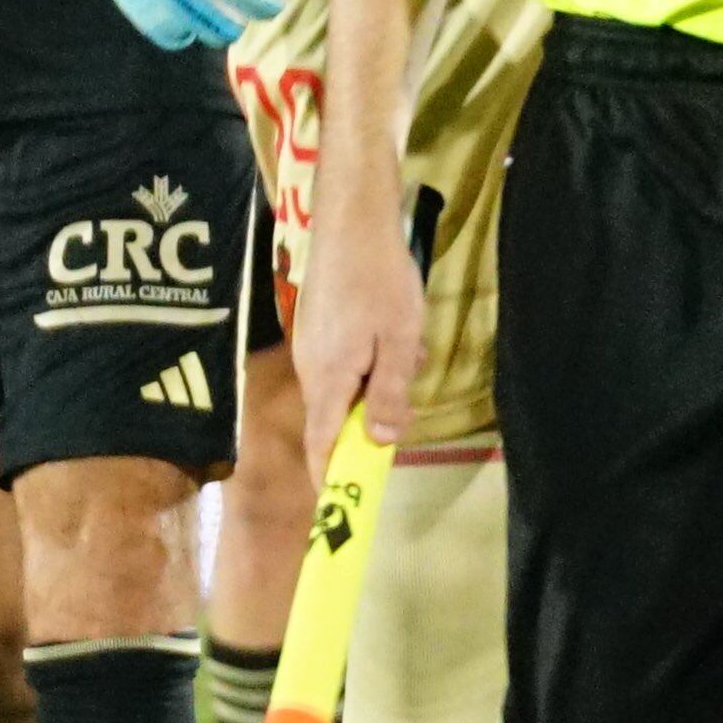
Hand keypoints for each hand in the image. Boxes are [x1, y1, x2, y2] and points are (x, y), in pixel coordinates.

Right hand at [296, 192, 429, 462]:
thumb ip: (388, 393)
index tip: (343, 504)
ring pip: (348, 383)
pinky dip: (375, 355)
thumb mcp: (398, 340)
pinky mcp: (320, 325)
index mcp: (328, 379)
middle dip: (374, 413)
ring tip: (410, 344)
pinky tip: (399, 329)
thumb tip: (379, 441)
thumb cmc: (379, 281)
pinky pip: (348, 359)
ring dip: (381, 376)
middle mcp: (312, 368)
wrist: (352, 218)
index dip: (331, 477)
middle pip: (338, 415)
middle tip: (406, 385)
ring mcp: (313, 345)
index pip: (322, 445)